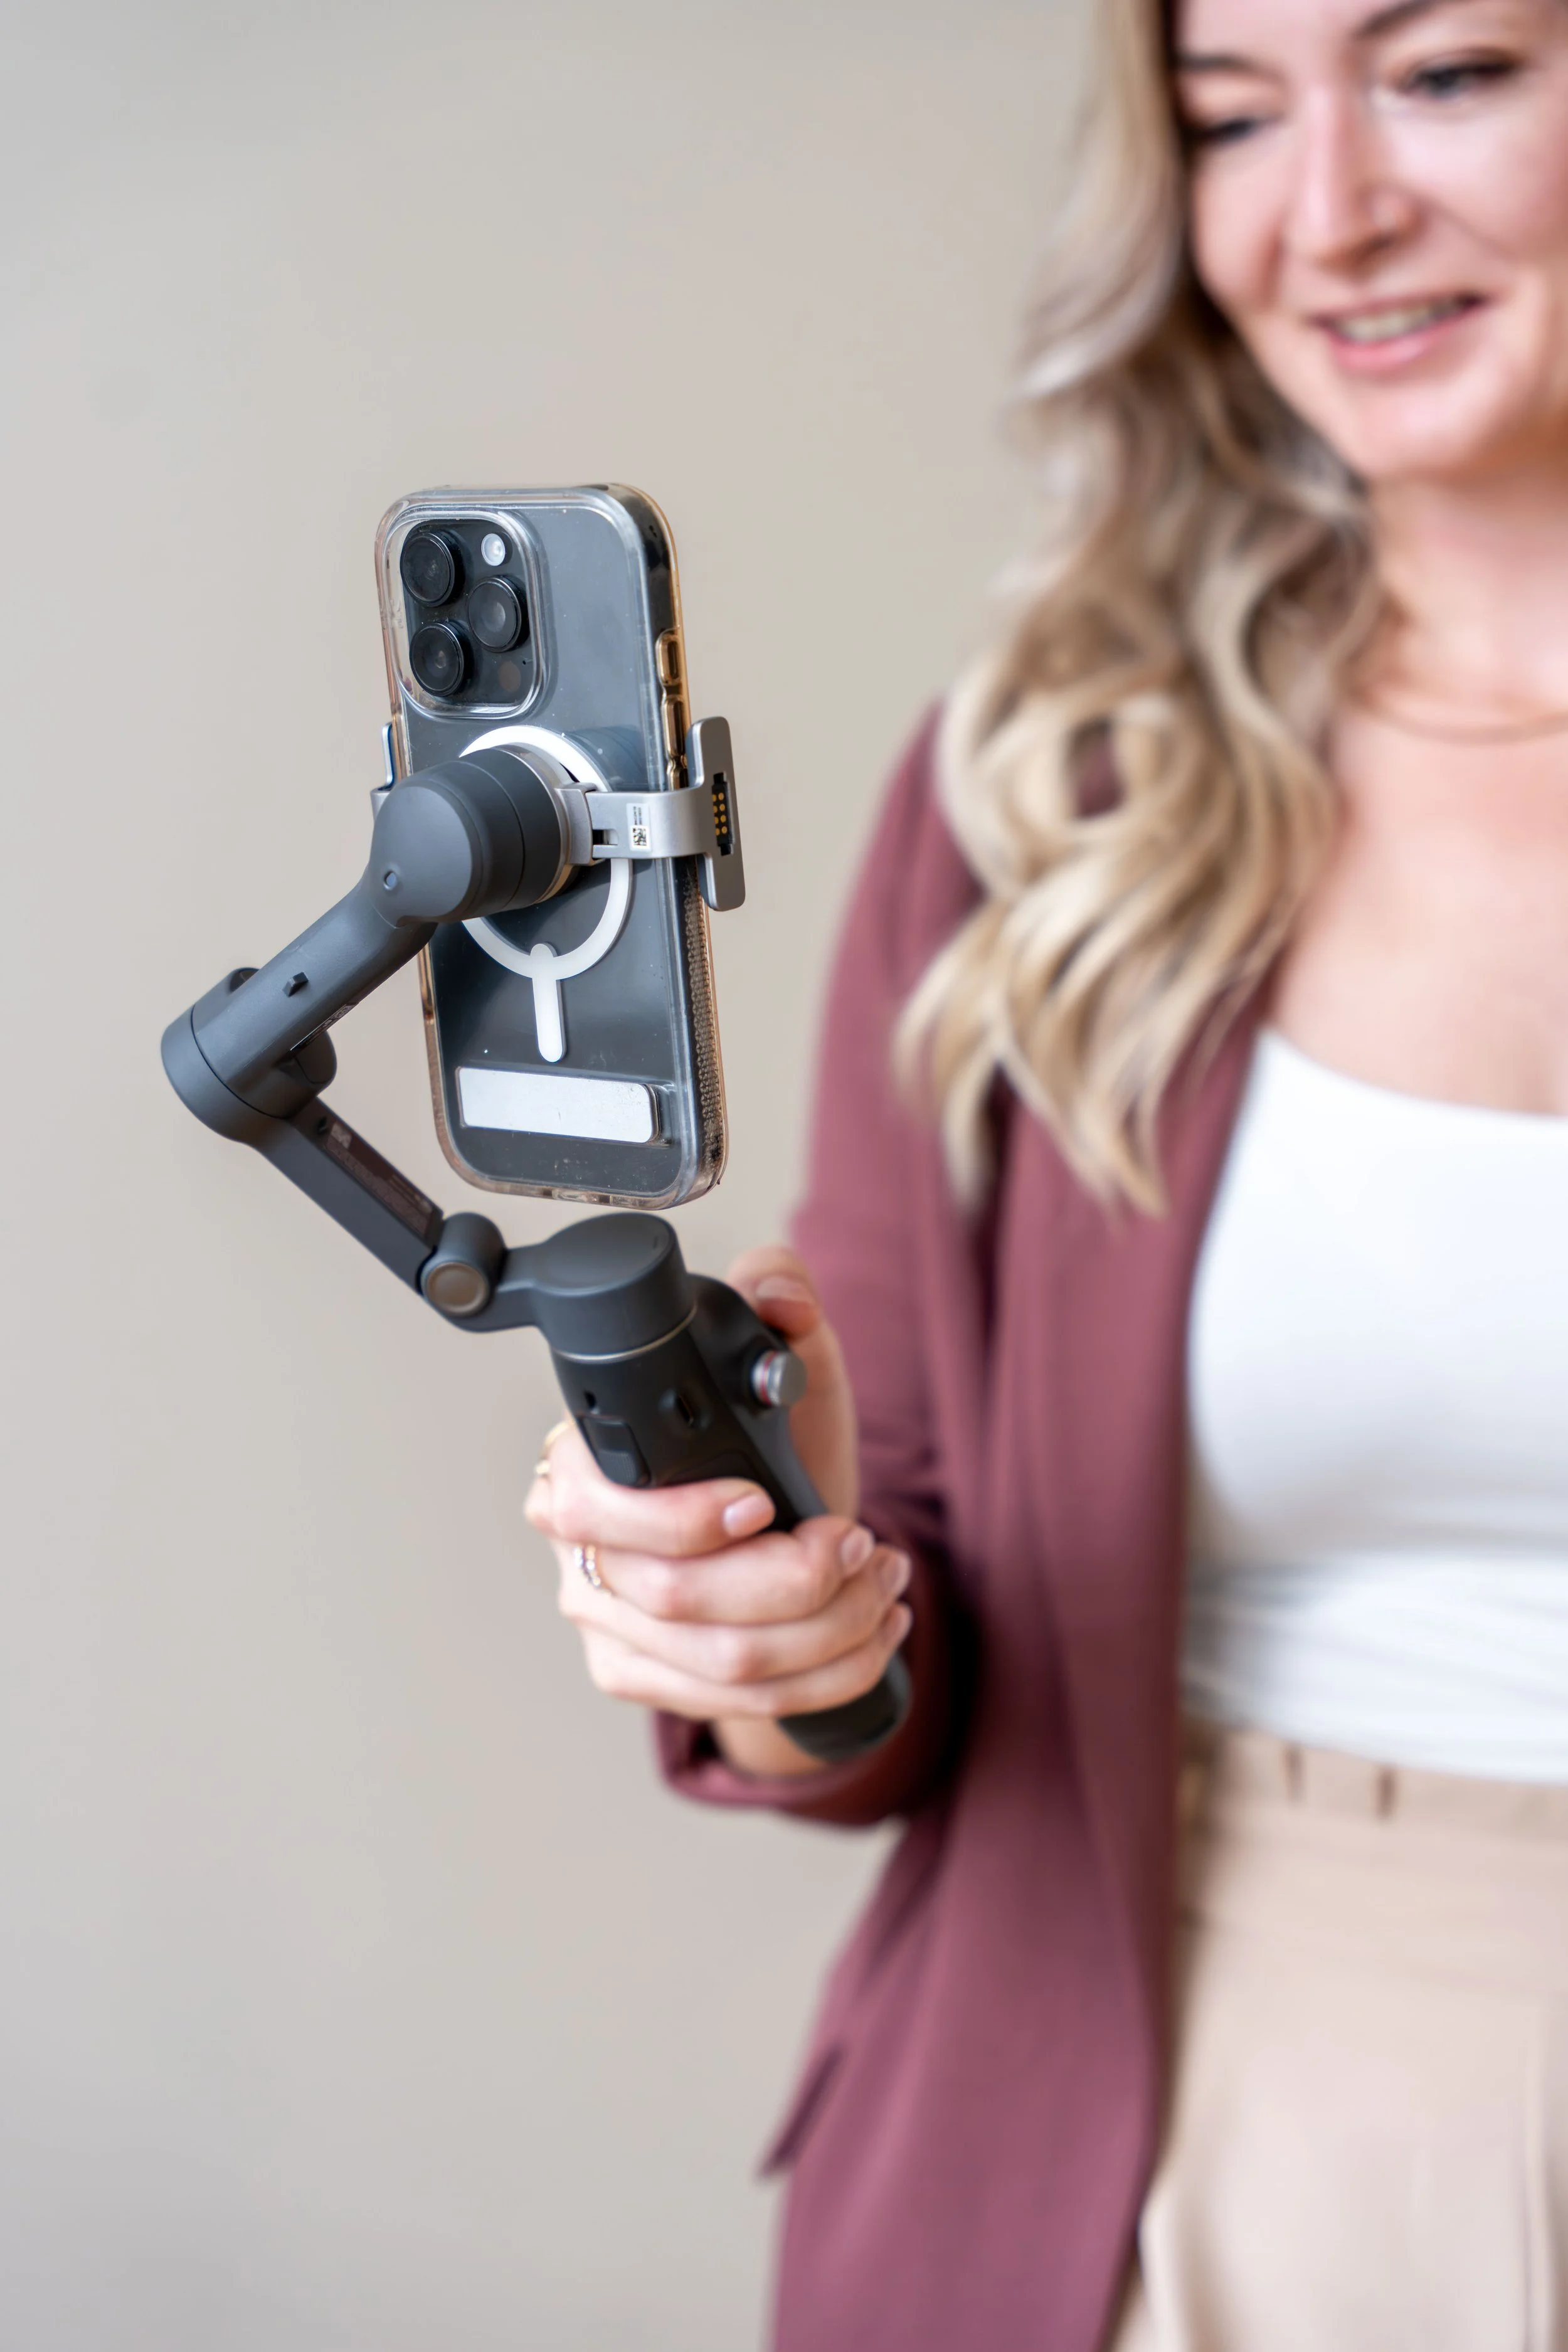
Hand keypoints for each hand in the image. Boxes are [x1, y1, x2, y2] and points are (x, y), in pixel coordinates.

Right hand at [525, 1249, 912, 1775]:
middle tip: (863, 1543)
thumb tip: (780, 1297)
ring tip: (886, 1580)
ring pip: (722, 1662)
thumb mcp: (785, 1358)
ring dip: (830, 1628)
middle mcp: (575, 1550)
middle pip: (676, 1598)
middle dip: (796, 1579)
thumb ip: (782, 1295)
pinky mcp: (641, 1680)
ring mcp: (602, 1625)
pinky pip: (739, 1704)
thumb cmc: (765, 1441)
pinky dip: (830, 1672)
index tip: (766, 1502)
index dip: (684, 1518)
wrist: (780, 1520)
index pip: (596, 1505)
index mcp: (578, 1463)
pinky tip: (875, 1629)